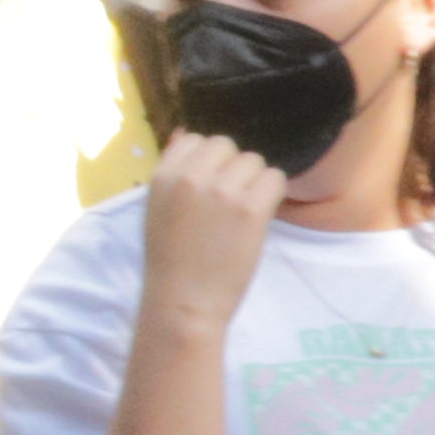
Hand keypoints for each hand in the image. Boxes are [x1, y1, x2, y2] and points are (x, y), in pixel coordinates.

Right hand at [136, 128, 289, 328]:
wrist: (183, 303)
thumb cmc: (171, 262)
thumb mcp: (158, 209)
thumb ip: (176, 173)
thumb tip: (188, 131)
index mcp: (163, 176)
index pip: (195, 139)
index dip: (210, 161)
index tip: (212, 185)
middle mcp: (191, 176)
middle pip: (228, 146)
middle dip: (234, 168)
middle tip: (232, 201)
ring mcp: (222, 190)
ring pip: (255, 161)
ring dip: (255, 183)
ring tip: (244, 213)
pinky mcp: (250, 208)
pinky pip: (275, 179)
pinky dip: (273, 195)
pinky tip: (260, 217)